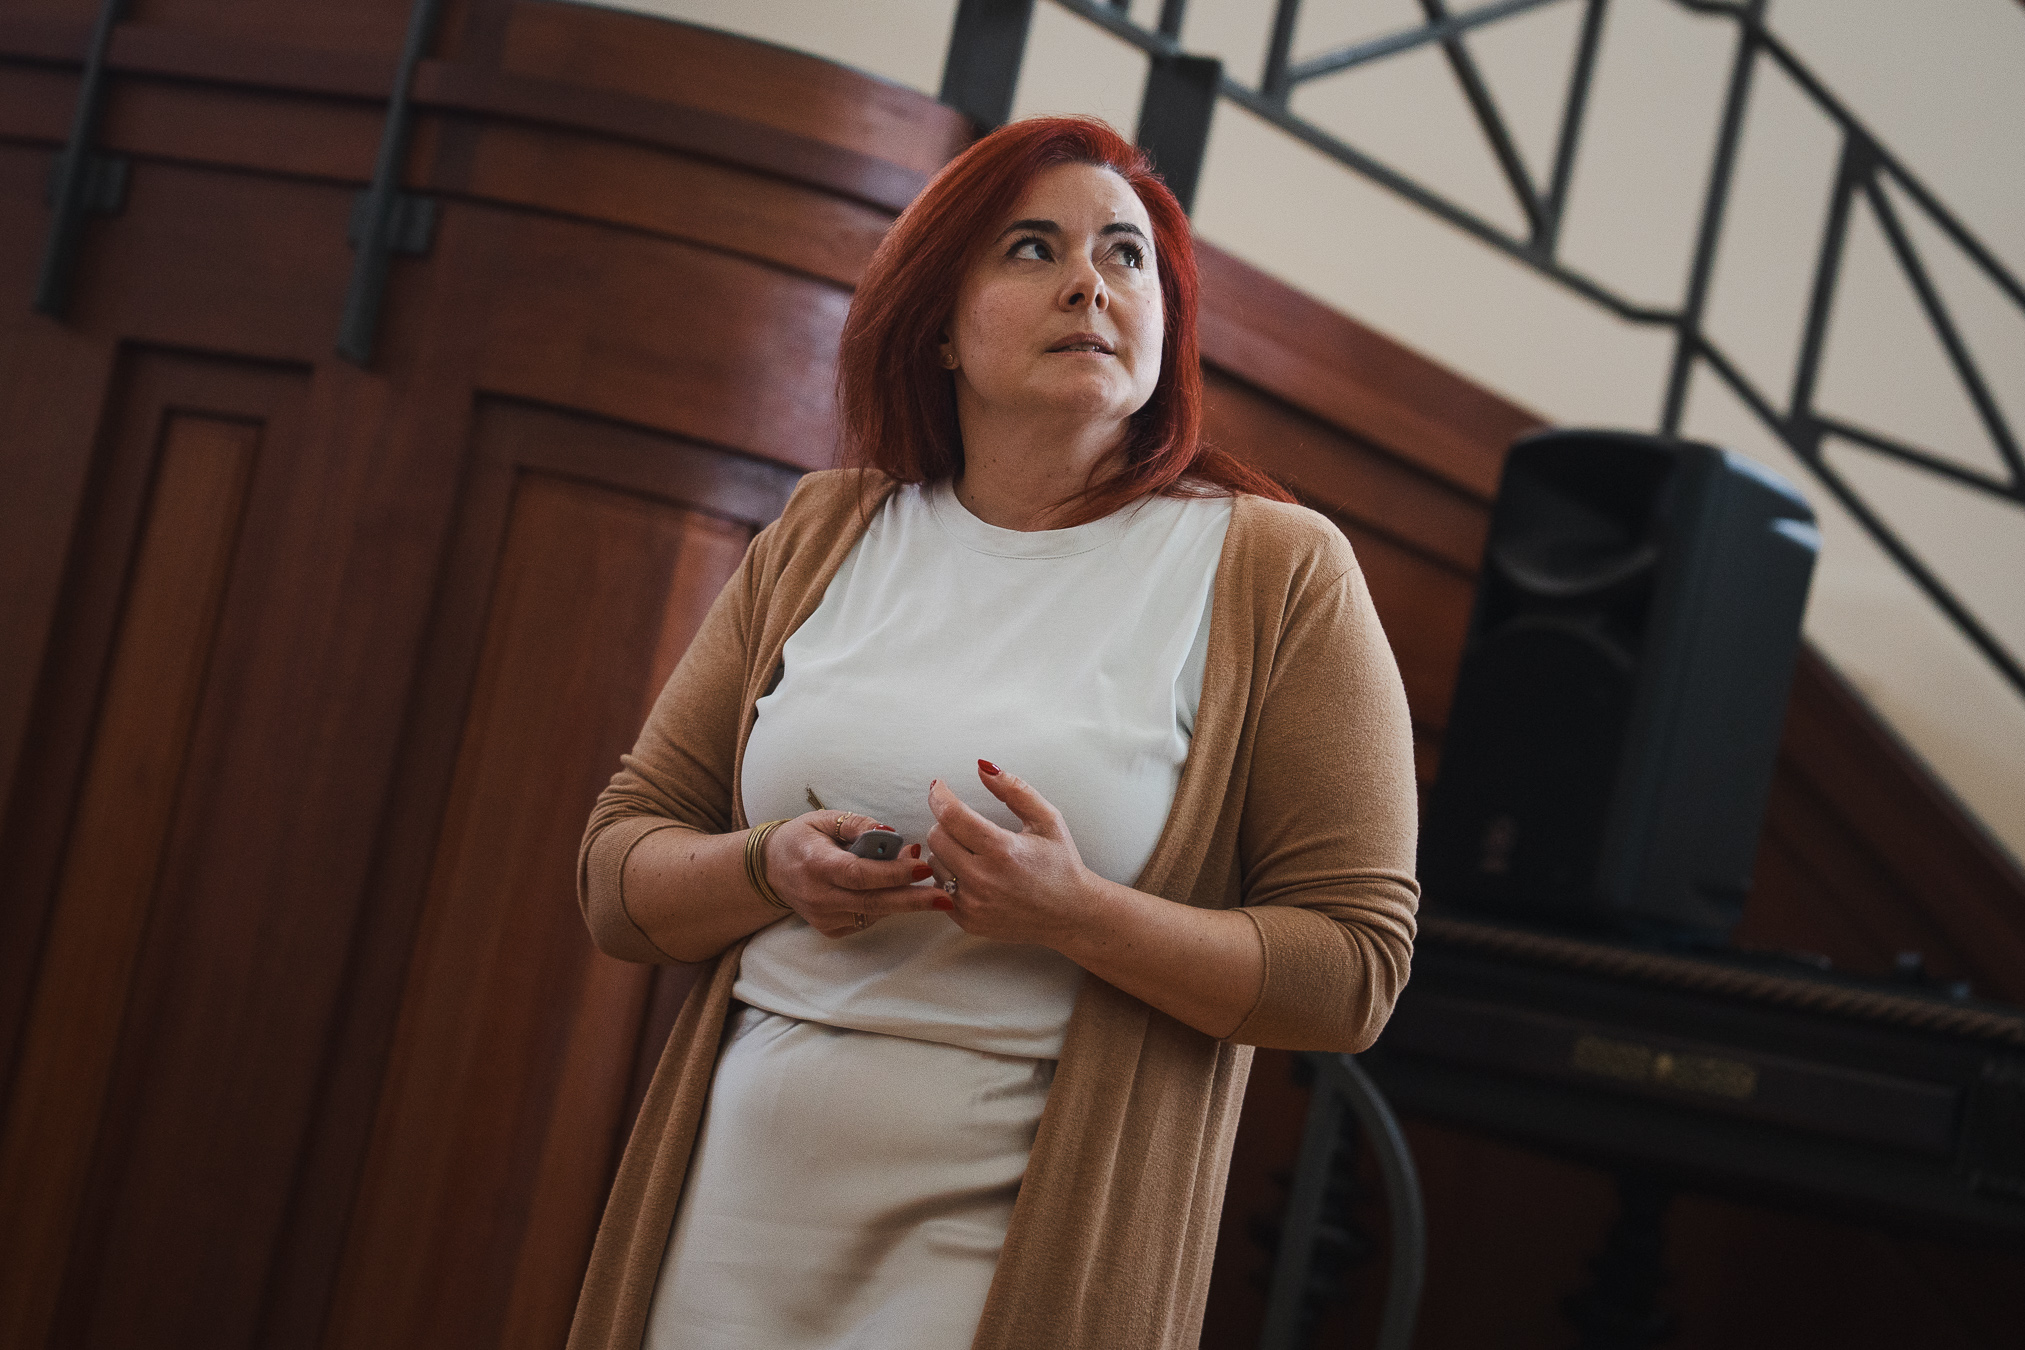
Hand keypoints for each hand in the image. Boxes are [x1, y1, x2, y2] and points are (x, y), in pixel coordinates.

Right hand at [765, 811, 938, 937]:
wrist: (772, 868)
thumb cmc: (804, 838)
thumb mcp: (826, 819)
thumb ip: (858, 824)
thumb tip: (891, 833)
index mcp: (816, 865)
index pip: (860, 874)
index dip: (893, 873)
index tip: (922, 866)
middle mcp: (819, 896)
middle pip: (873, 901)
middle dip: (913, 900)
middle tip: (945, 897)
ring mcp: (823, 917)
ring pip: (874, 913)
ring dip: (904, 900)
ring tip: (928, 886)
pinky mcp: (829, 929)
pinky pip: (866, 919)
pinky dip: (884, 906)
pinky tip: (894, 893)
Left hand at [924, 762, 1100, 947]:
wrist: (1071, 914)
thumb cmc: (1061, 863)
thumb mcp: (1047, 819)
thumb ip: (1014, 789)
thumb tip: (982, 766)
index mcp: (1003, 850)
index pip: (951, 816)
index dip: (939, 795)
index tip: (938, 786)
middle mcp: (984, 880)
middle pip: (936, 838)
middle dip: (945, 823)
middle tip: (964, 823)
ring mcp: (974, 904)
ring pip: (934, 864)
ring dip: (946, 852)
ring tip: (972, 851)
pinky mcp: (968, 921)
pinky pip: (939, 890)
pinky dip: (950, 877)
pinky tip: (972, 873)